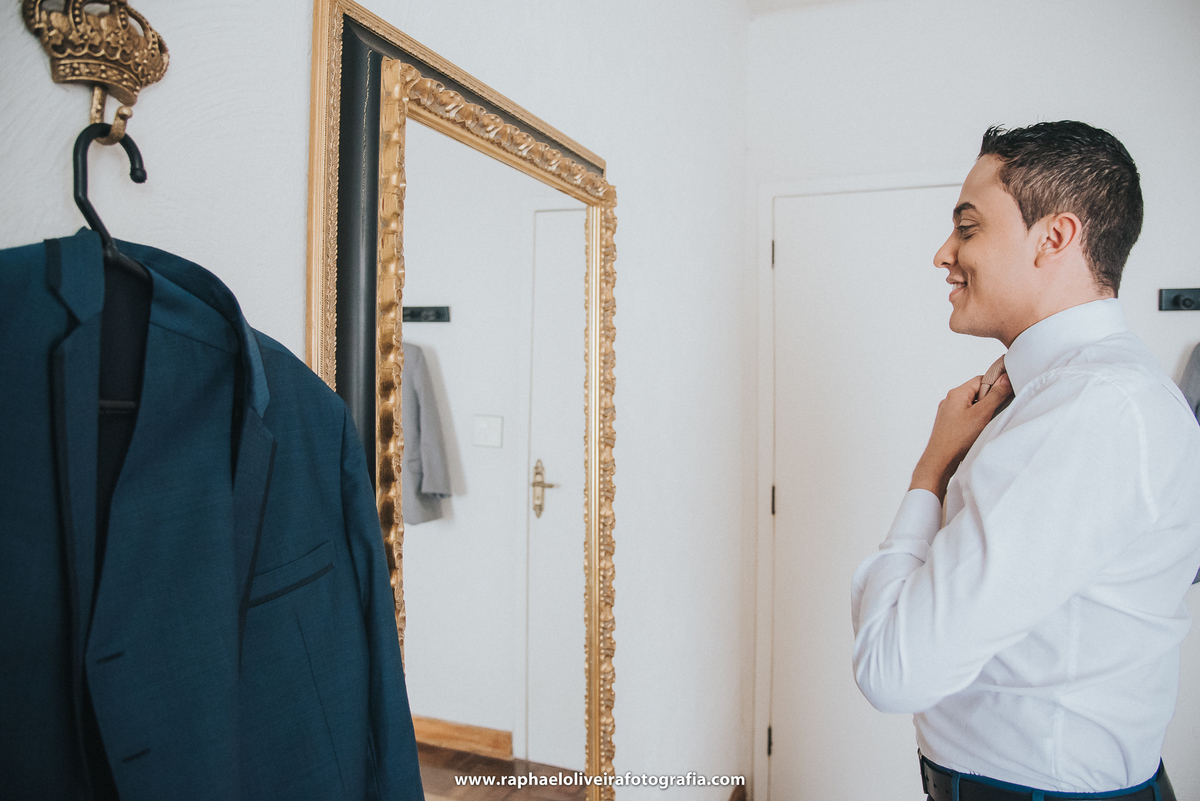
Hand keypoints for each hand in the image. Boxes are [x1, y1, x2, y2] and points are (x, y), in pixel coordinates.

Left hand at [910, 372, 1012, 501]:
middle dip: (989, 401)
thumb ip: (996, 395)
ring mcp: (948, 413)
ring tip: (985, 424)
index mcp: (956, 393)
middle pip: (977, 392)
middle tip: (995, 413)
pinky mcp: (949, 424)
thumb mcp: (982, 414)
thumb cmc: (957, 439)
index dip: (995, 386)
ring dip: (983, 412)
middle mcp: (950, 400)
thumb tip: (1005, 379)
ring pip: (972, 406)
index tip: (1005, 396)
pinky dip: (975, 421)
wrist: (940, 461)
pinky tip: (978, 431)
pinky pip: (966, 416)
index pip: (981, 380)